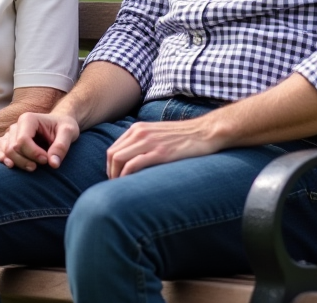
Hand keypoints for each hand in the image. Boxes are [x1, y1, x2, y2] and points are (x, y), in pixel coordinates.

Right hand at [0, 112, 79, 170]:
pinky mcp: (7, 141)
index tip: (46, 160)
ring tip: (30, 168)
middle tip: (40, 166)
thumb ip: (62, 146)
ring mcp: (9, 134)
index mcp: (28, 119)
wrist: (59, 126)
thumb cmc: (64, 127)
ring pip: (4, 151)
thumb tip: (53, 164)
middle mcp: (15, 126)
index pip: (22, 140)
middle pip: (12, 148)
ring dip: (15, 162)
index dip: (33, 154)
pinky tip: (8, 164)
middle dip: (25, 161)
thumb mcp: (69, 132)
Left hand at [105, 119, 223, 178]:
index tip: (116, 179)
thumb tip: (132, 159)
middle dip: (110, 173)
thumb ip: (143, 142)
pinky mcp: (160, 153)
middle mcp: (140, 133)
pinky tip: (130, 185)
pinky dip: (126, 176)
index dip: (110, 166)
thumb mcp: (158, 133)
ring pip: (118, 159)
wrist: (205, 132)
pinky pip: (133, 165)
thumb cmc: (183, 136)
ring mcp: (149, 142)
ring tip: (122, 189)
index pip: (113, 148)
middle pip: (112, 155)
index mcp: (138, 128)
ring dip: (116, 177)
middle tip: (117, 187)